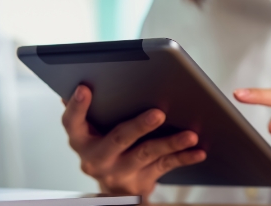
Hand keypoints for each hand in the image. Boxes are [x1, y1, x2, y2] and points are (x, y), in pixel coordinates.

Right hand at [62, 85, 206, 197]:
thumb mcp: (90, 131)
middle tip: (158, 114)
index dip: (76, 107)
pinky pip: (165, 166)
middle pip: (119, 139)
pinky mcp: (141, 181)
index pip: (72, 123)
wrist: (114, 189)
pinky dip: (183, 157)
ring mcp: (120, 172)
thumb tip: (85, 81)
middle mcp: (97, 159)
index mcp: (81, 140)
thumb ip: (89, 111)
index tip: (84, 88)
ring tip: (190, 134)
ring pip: (147, 153)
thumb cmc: (104, 147)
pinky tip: (198, 150)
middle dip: (139, 126)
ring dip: (170, 142)